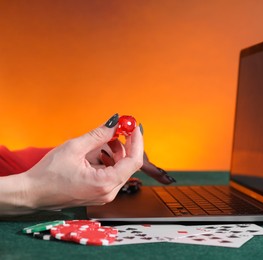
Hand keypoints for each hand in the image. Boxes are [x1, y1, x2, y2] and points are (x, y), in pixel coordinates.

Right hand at [21, 115, 142, 211]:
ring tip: (104, 140)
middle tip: (120, 128)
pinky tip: (99, 152)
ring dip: (117, 152)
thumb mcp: (74, 148)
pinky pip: (112, 175)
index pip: (134, 161)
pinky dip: (110, 161)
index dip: (137, 141)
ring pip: (121, 169)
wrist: (31, 193)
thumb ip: (98, 135)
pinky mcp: (99, 194)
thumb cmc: (48, 174)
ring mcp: (104, 195)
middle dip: (127, 145)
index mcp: (105, 183)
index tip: (135, 127)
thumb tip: (115, 123)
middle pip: (129, 165)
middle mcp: (108, 193)